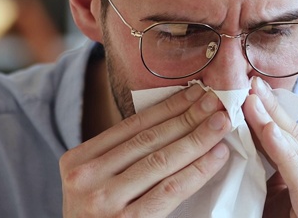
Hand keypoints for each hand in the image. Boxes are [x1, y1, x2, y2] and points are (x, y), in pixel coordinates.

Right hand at [59, 85, 231, 216]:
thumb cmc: (98, 217)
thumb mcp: (95, 181)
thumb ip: (120, 156)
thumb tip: (174, 121)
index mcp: (77, 161)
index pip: (131, 125)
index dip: (167, 106)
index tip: (194, 92)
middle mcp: (86, 178)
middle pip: (148, 139)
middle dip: (187, 117)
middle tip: (214, 100)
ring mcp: (104, 201)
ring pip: (161, 160)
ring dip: (197, 138)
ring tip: (221, 122)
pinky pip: (170, 190)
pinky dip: (198, 170)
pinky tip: (217, 155)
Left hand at [243, 78, 297, 217]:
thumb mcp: (268, 192)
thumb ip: (266, 163)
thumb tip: (243, 127)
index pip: (293, 137)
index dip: (272, 111)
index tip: (251, 87)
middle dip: (272, 111)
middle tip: (250, 84)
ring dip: (274, 126)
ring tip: (253, 101)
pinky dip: (286, 155)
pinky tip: (270, 132)